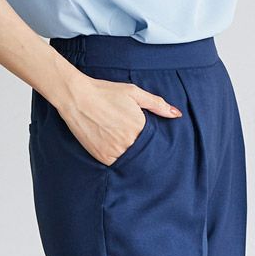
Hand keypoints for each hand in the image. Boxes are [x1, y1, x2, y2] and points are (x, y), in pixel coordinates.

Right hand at [57, 75, 181, 166]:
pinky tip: (114, 145)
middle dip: (144, 148)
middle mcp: (128, 142)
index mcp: (139, 126)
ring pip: (131, 159)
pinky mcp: (102, 157)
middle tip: (134, 138)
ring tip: (123, 140)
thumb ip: (157, 104)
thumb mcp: (133, 92)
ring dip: (131, 154)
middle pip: (144, 152)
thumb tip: (177, 114)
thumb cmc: (105, 92)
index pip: (155, 142)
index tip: (152, 138)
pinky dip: (118, 157)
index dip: (154, 140)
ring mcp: (114, 151)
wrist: (77, 97)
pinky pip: (116, 163)